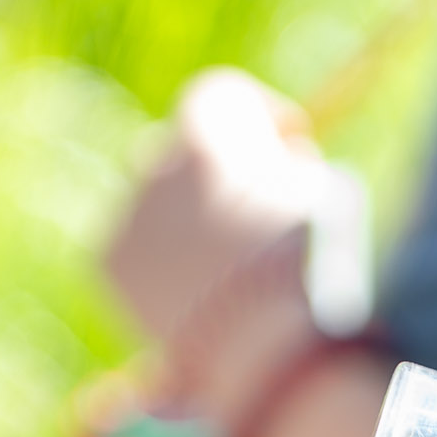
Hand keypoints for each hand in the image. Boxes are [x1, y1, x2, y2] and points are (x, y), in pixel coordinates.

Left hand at [99, 67, 327, 359]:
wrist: (261, 341)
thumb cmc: (311, 266)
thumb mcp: (328, 199)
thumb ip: (297, 172)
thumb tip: (285, 172)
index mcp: (211, 128)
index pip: (221, 95)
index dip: (260, 113)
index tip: (292, 139)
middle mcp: (159, 156)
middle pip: (182, 148)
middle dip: (217, 170)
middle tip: (257, 206)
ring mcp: (129, 208)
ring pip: (157, 202)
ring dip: (189, 219)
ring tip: (228, 267)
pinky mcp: (108, 260)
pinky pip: (136, 247)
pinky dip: (163, 263)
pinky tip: (198, 297)